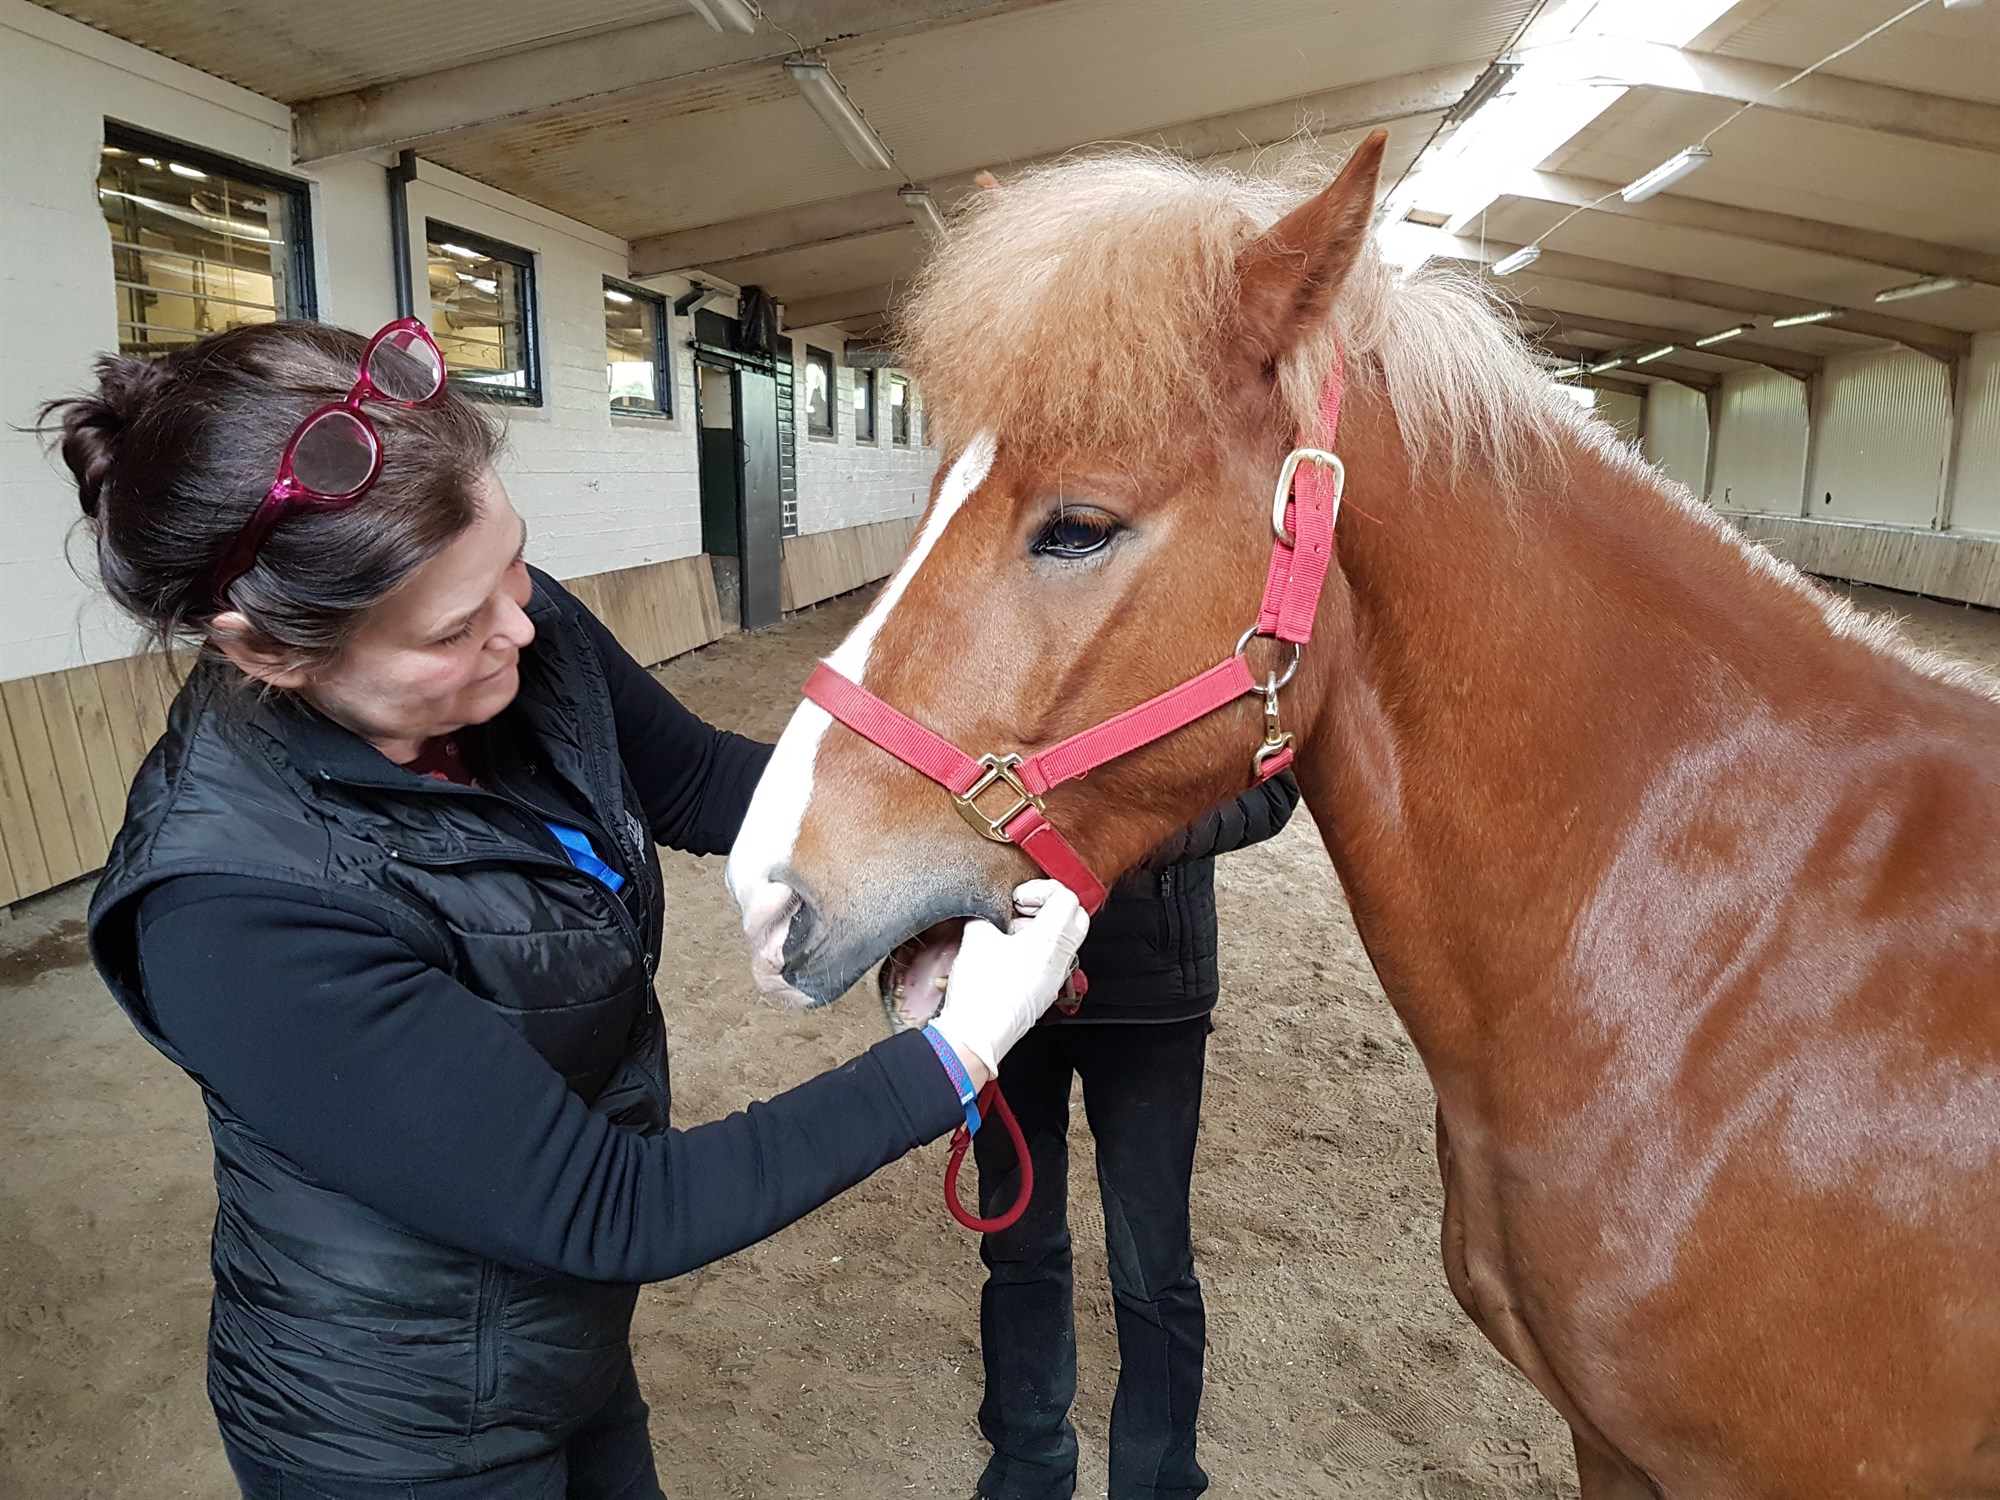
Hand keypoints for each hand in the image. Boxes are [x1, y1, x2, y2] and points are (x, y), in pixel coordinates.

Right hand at [930, 881, 1088, 1085]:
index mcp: (1050, 941)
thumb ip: (987, 914)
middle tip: (1022, 909)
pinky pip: (1053, 960)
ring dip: (1042, 928)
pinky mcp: (1045, 992)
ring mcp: (1056, 978)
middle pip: (1075, 917)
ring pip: (1065, 939)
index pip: (1066, 897)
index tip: (1018, 899)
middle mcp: (1060, 959)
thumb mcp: (976, 937)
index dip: (1040, 890)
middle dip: (1049, 905)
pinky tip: (1009, 954)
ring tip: (1010, 933)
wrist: (976, 1036)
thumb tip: (989, 912)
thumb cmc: (980, 993)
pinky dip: (1037, 948)